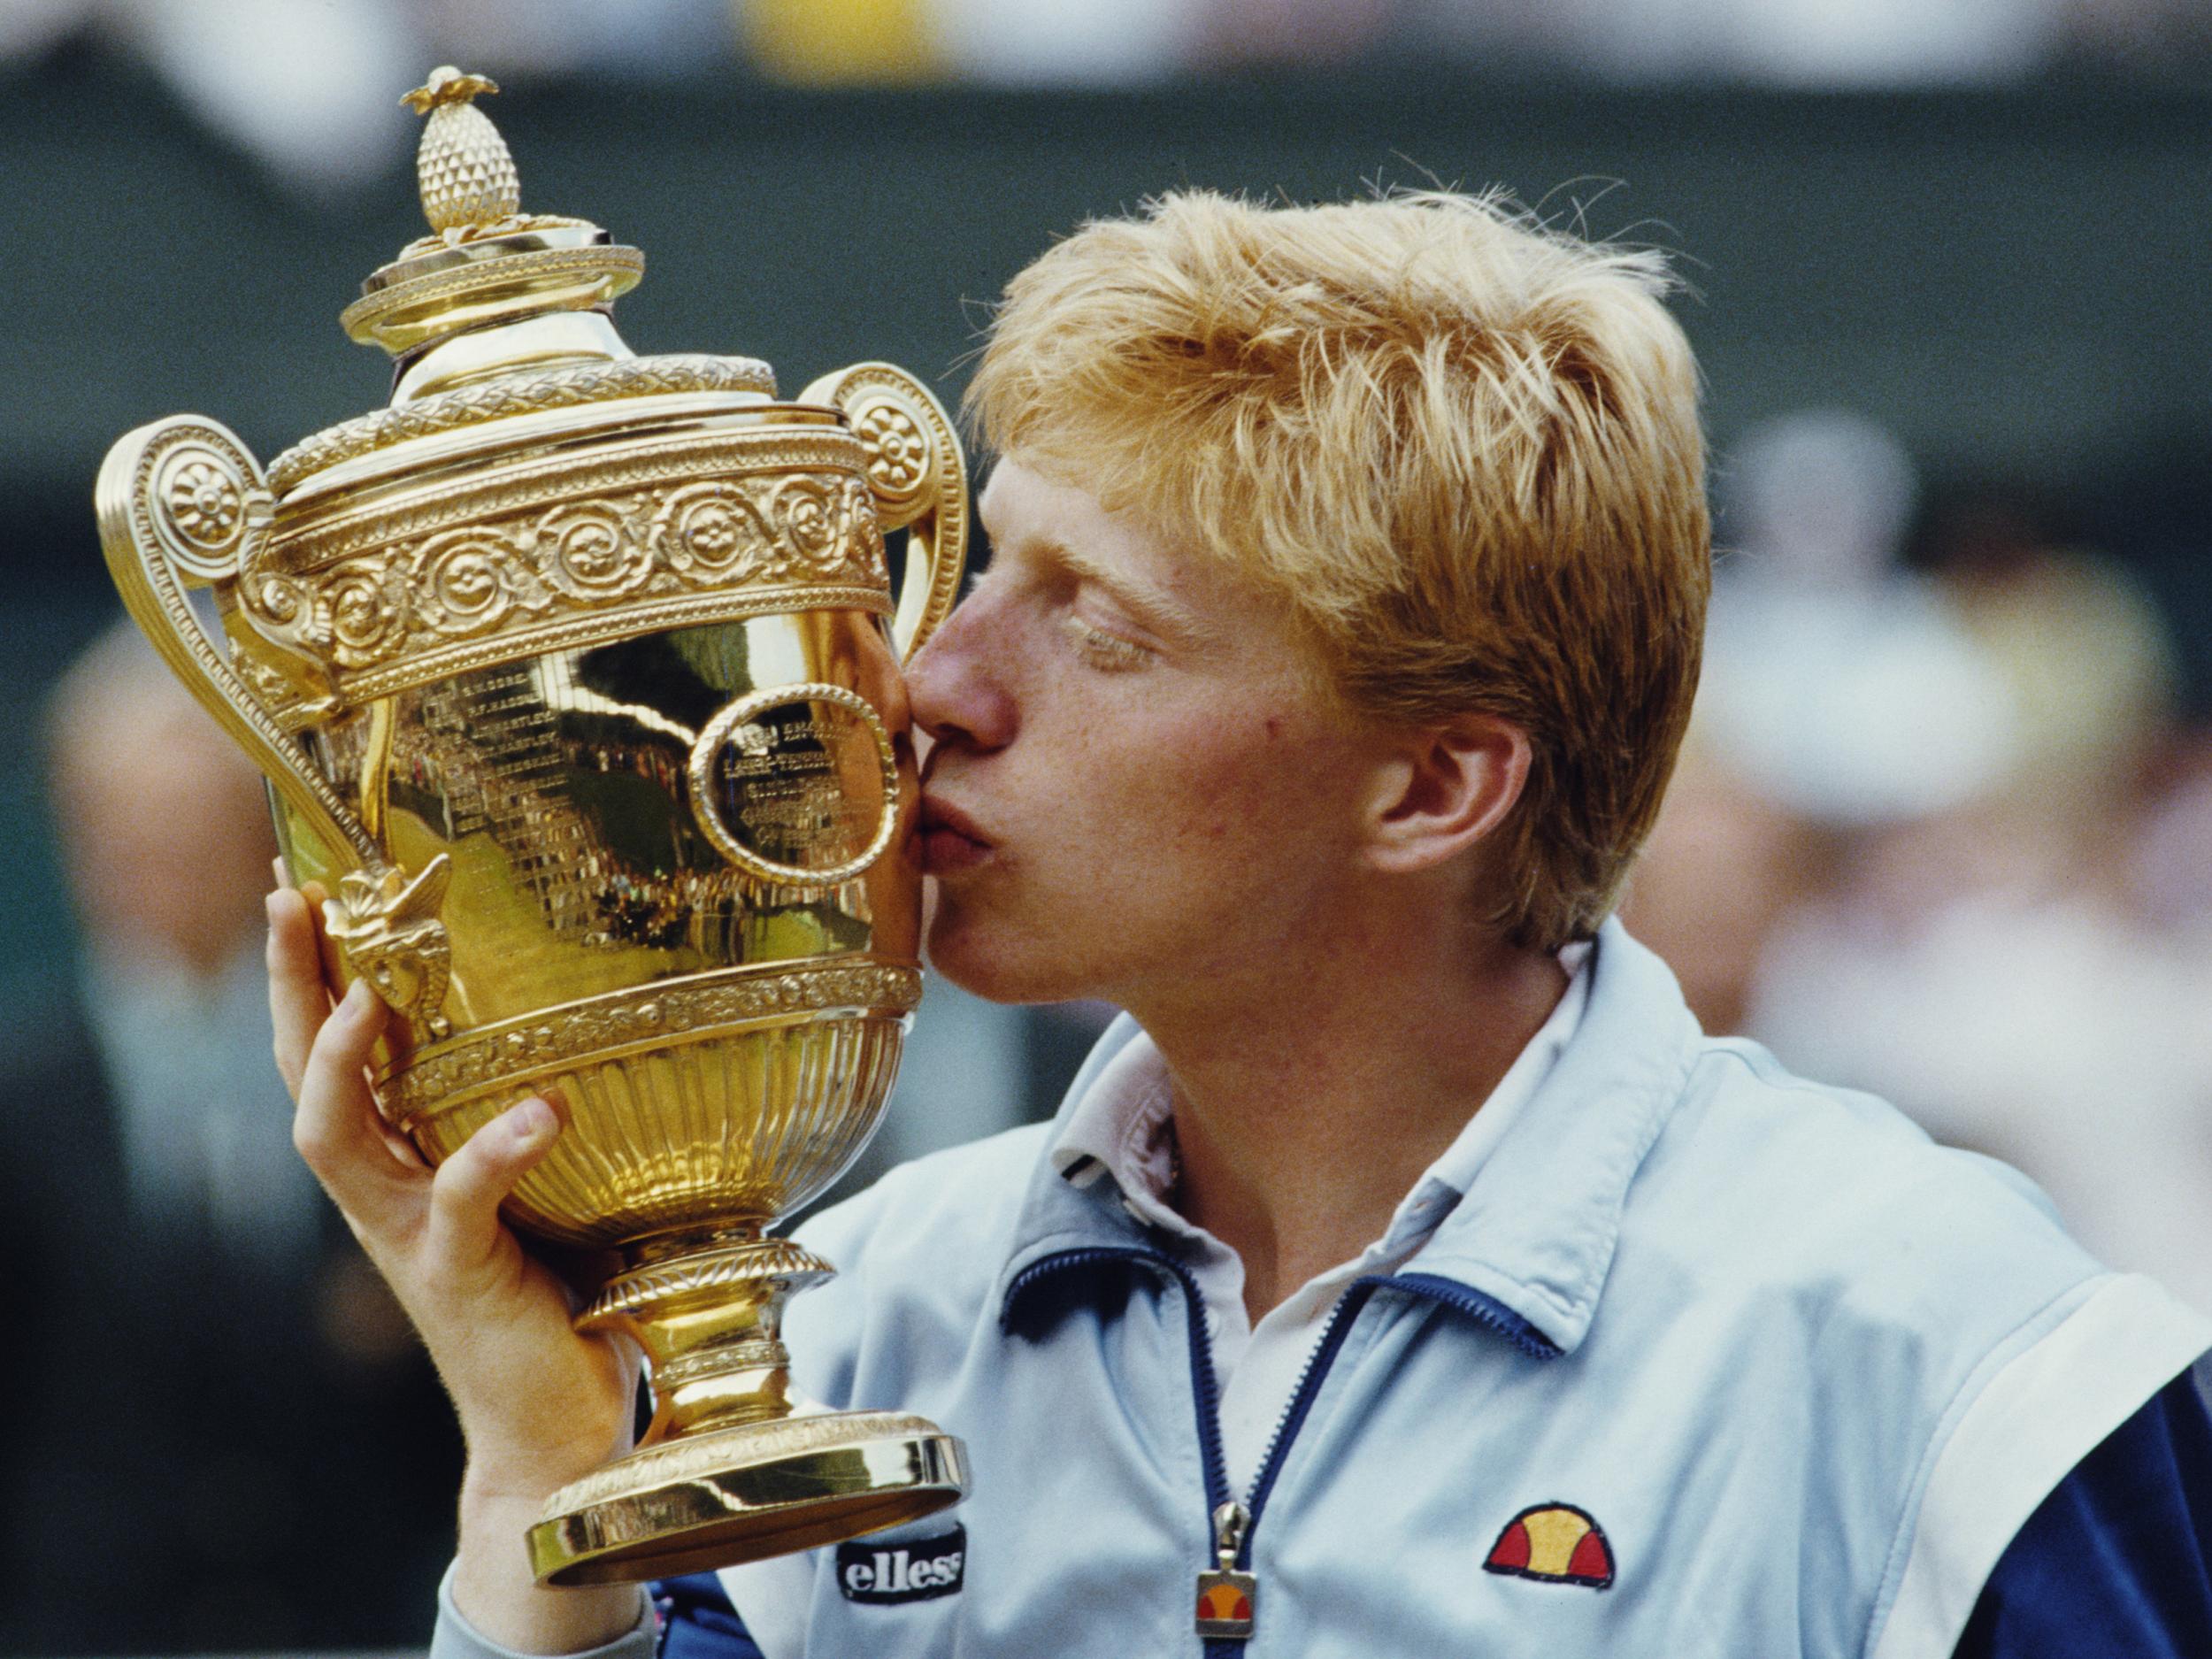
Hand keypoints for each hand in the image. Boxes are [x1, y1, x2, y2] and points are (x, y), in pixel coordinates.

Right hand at [267, 887, 642, 1648]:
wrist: (559, 1435)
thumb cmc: (566, 1303)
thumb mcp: (554, 1193)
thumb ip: (555, 1124)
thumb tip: (623, 1022)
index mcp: (403, 1166)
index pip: (333, 1055)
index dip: (310, 973)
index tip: (305, 881)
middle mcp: (387, 1196)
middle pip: (303, 1077)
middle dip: (290, 986)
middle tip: (289, 897)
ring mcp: (412, 1238)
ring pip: (337, 1139)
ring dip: (341, 1062)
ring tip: (360, 996)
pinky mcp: (460, 1279)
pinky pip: (460, 1202)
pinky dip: (495, 1151)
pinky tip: (542, 1109)